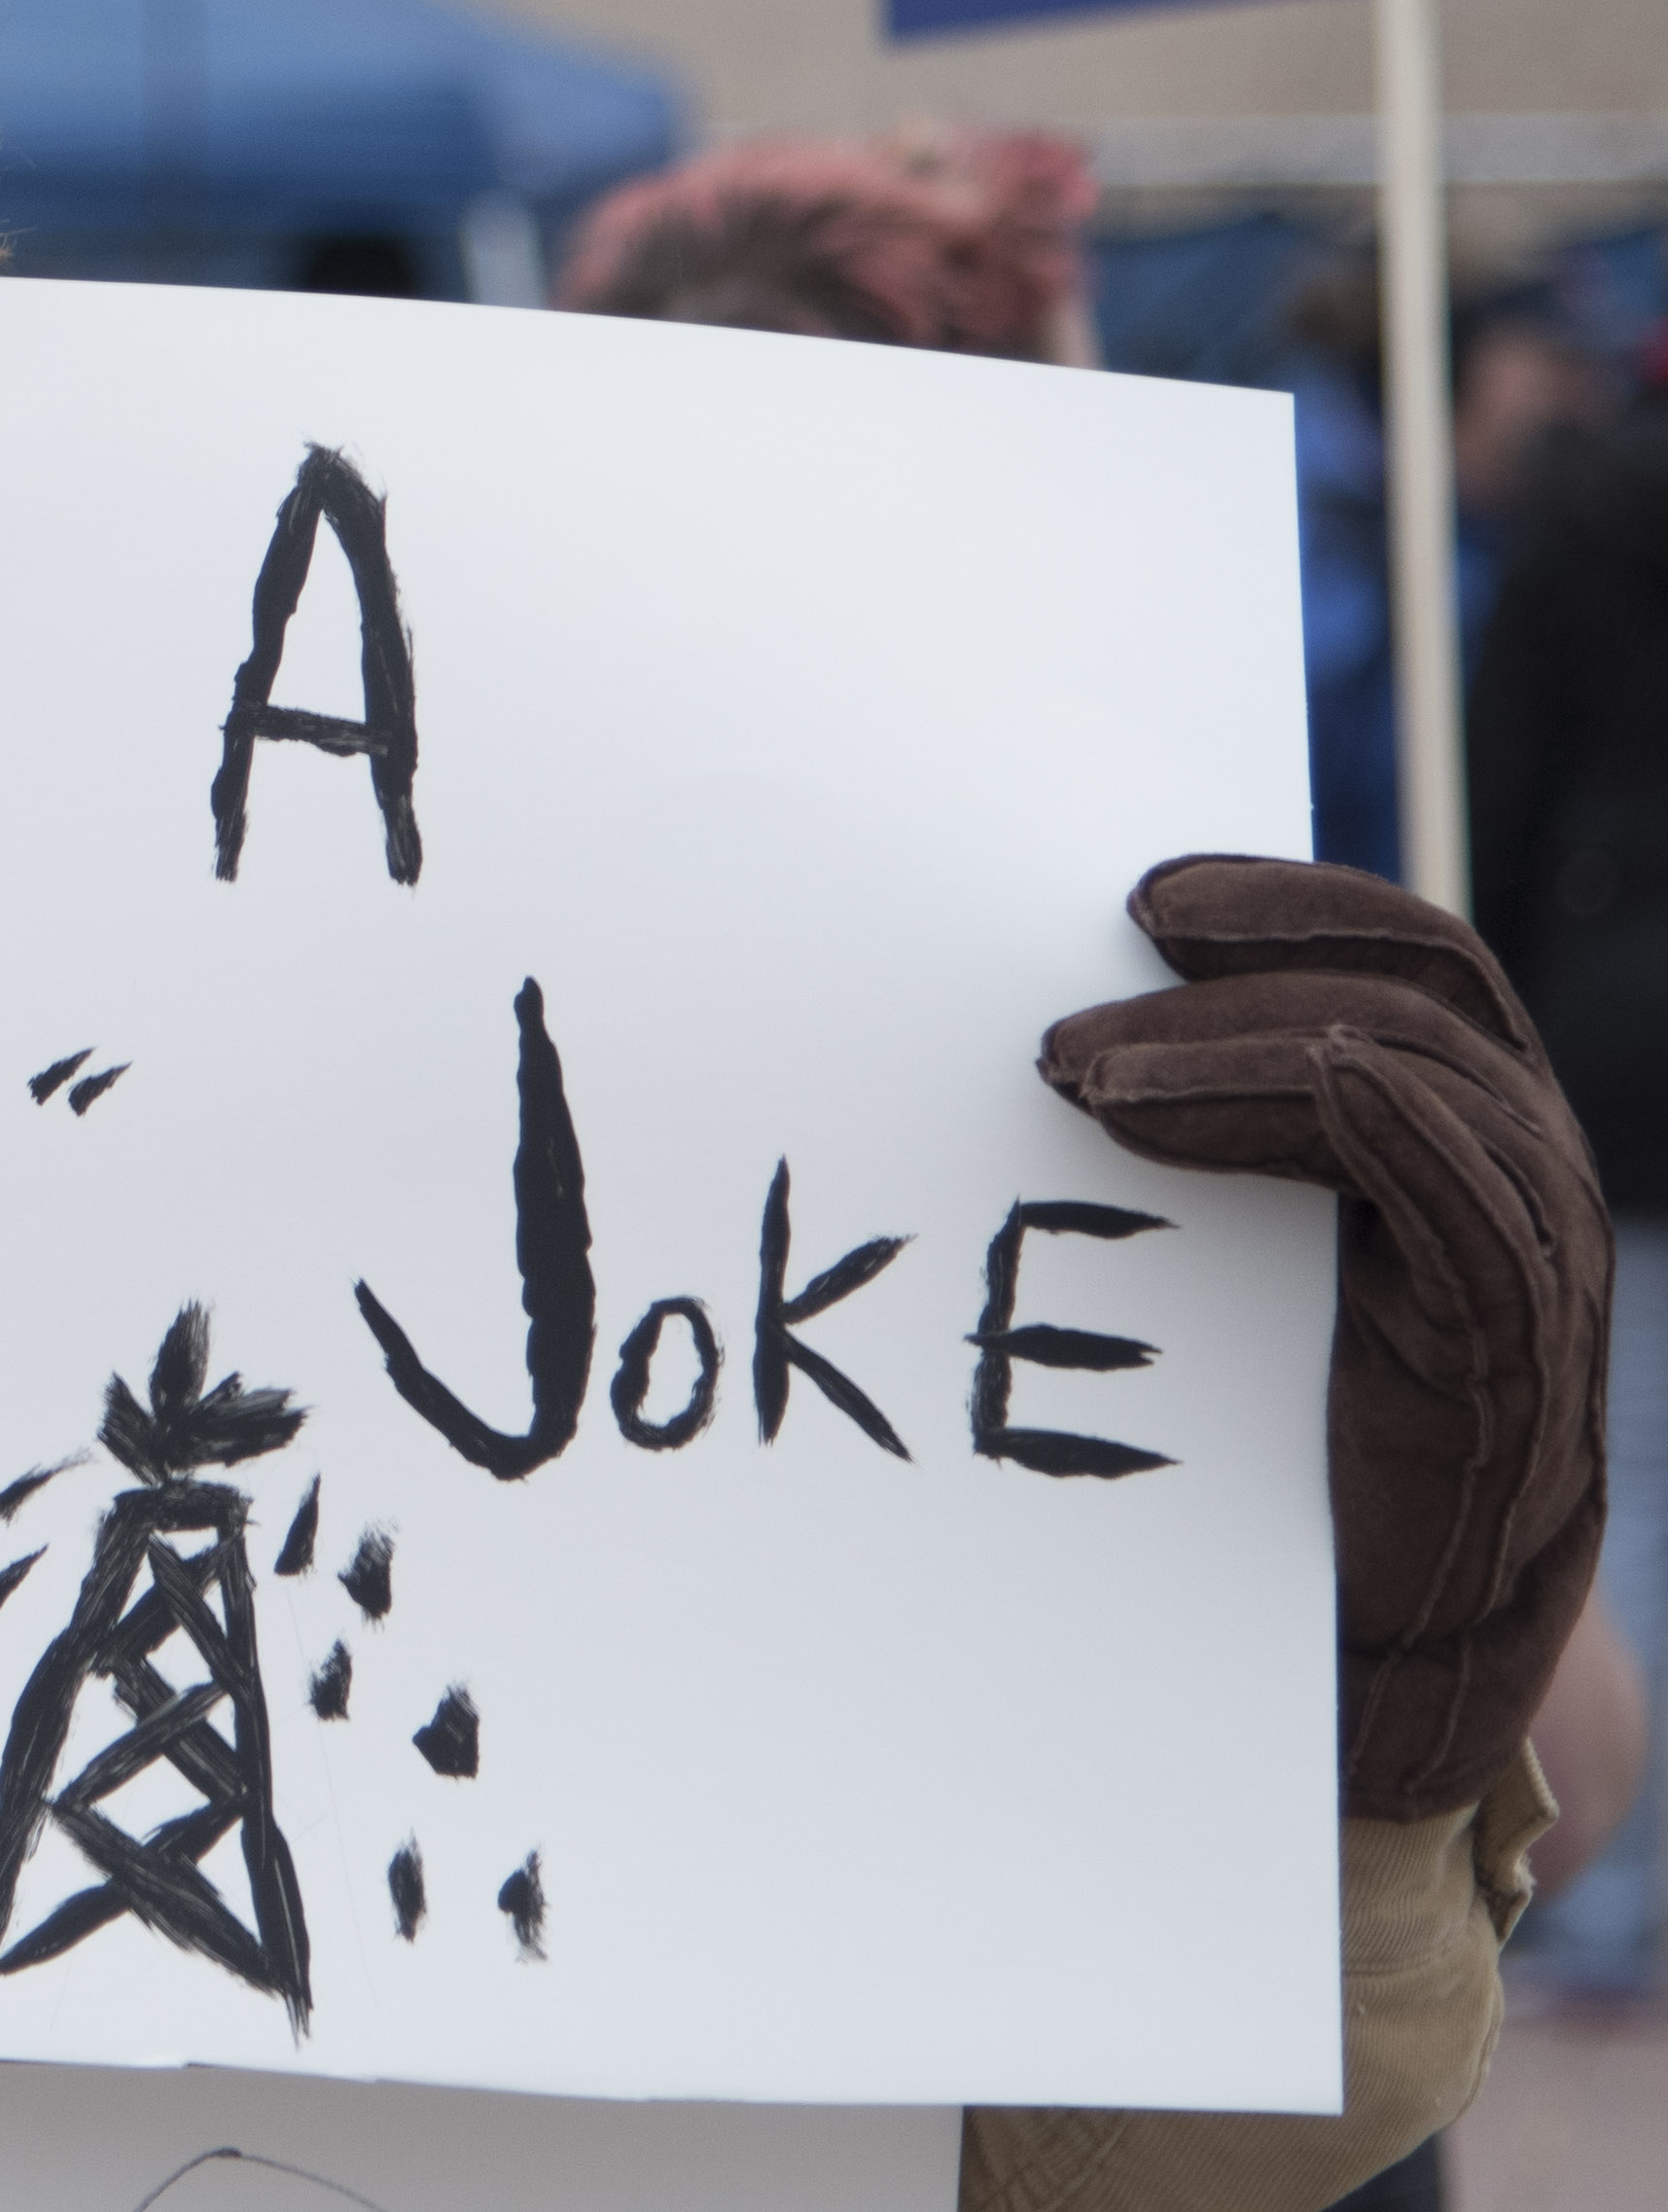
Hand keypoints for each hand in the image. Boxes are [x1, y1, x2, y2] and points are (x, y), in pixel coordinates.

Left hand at [1037, 855, 1612, 1818]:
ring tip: (1088, 1071)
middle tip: (1119, 940)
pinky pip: (1470, 1205)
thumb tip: (1035, 1053)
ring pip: (1425, 1080)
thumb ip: (1182, 1160)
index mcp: (1436, 1138)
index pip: (1393, 965)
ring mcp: (1523, 1267)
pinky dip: (1370, 1123)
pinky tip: (1242, 1104)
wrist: (1359, 1668)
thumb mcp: (1206, 1276)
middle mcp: (1502, 1178)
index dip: (1285, 907)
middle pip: (1423, 990)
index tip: (1142, 891)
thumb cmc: (1253, 1461)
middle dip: (1272, 946)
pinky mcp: (1515, 1366)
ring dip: (1249, 1048)